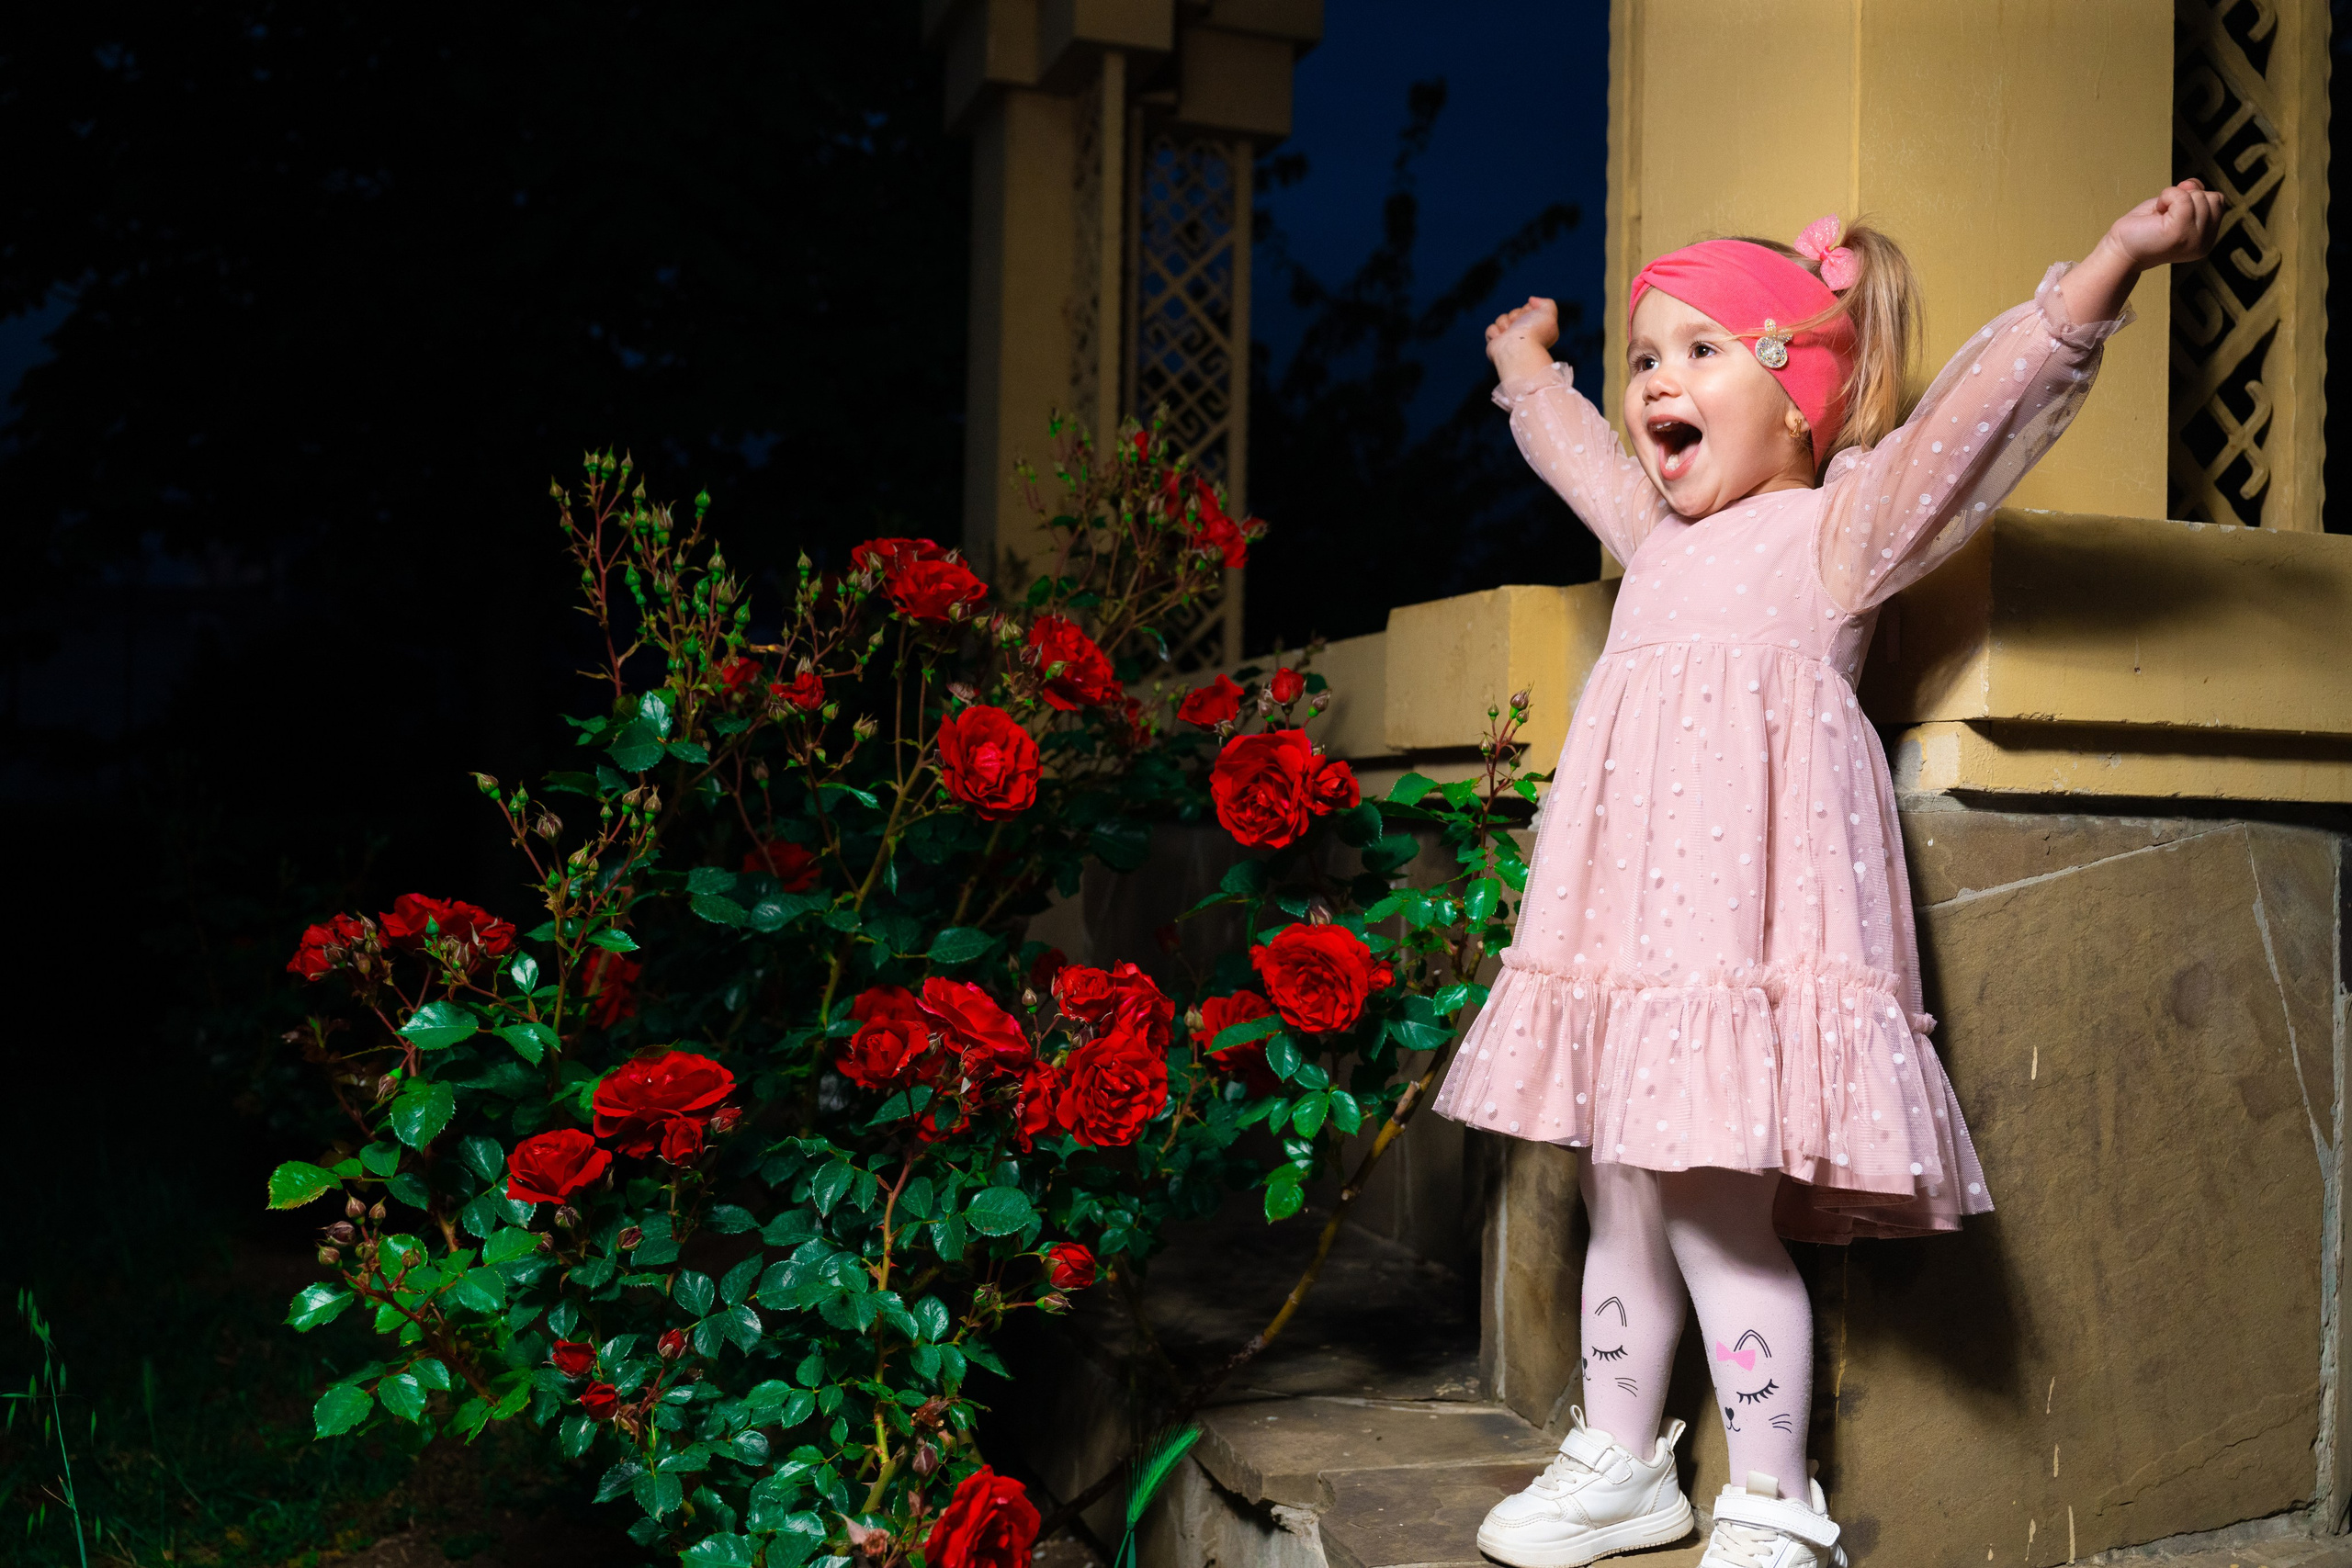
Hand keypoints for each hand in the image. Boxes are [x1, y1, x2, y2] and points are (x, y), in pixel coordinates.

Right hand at [1486, 295, 1559, 380]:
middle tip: (1520, 325)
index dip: (1527, 309)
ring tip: (1510, 333)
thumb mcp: (1548, 313)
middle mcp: (1524, 335)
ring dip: (1505, 323)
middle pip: (1514, 313)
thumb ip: (1545, 303)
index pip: (1527, 309)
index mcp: (1536, 329)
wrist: (1517, 348)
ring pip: (1502, 319)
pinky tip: (1501, 338)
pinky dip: (1494, 332)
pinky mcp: (1496, 345)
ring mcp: (1509, 340)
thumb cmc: (1534, 332)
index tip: (1531, 316)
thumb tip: (1531, 300)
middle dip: (1516, 315)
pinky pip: (1490, 329)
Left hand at [2102, 178, 2225, 269]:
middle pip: (2212, 198)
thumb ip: (2192, 195)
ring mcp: (2193, 240)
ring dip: (2174, 197)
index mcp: (2207, 239)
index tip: (2174, 210)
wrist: (2120, 250)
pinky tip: (2157, 212)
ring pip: (2199, 196)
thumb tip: (2193, 185)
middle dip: (2186, 197)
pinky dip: (2167, 196)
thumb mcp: (2175, 207)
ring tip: (2160, 217)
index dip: (2196, 196)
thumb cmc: (2144, 228)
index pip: (2218, 201)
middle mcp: (2204, 243)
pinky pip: (2182, 197)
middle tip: (2165, 215)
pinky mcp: (2179, 234)